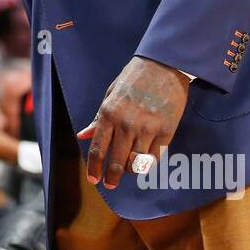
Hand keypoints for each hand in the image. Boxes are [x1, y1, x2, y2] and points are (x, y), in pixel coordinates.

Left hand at [77, 57, 187, 188]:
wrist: (164, 65)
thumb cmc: (134, 78)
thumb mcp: (110, 94)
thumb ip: (98, 119)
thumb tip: (83, 136)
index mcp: (109, 113)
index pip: (98, 149)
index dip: (94, 168)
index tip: (93, 179)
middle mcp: (127, 124)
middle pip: (116, 161)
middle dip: (111, 177)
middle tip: (109, 184)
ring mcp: (148, 129)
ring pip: (136, 163)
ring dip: (129, 170)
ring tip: (126, 170)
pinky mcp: (166, 131)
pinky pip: (154, 157)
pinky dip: (147, 164)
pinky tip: (143, 162)